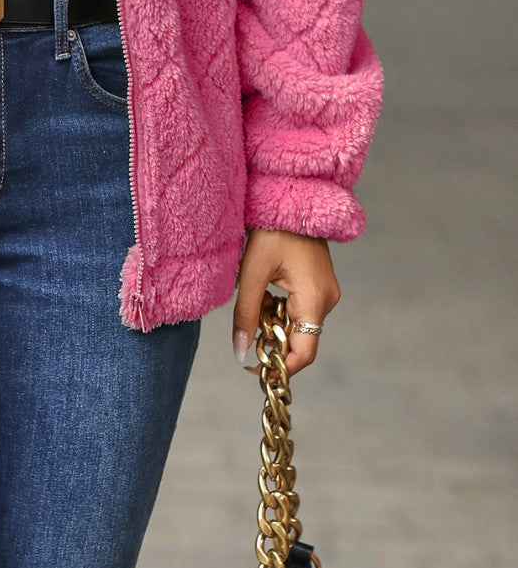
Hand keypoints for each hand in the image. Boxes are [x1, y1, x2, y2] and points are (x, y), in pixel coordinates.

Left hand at [232, 228, 339, 377]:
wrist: (290, 199)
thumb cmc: (271, 232)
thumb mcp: (251, 274)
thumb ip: (245, 316)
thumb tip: (240, 353)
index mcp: (315, 300)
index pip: (304, 352)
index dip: (281, 366)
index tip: (256, 369)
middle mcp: (327, 300)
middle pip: (300, 338)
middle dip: (272, 339)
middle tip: (246, 329)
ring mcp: (325, 291)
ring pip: (297, 323)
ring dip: (273, 321)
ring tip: (253, 300)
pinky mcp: (319, 284)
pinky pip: (300, 308)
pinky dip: (280, 308)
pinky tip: (264, 291)